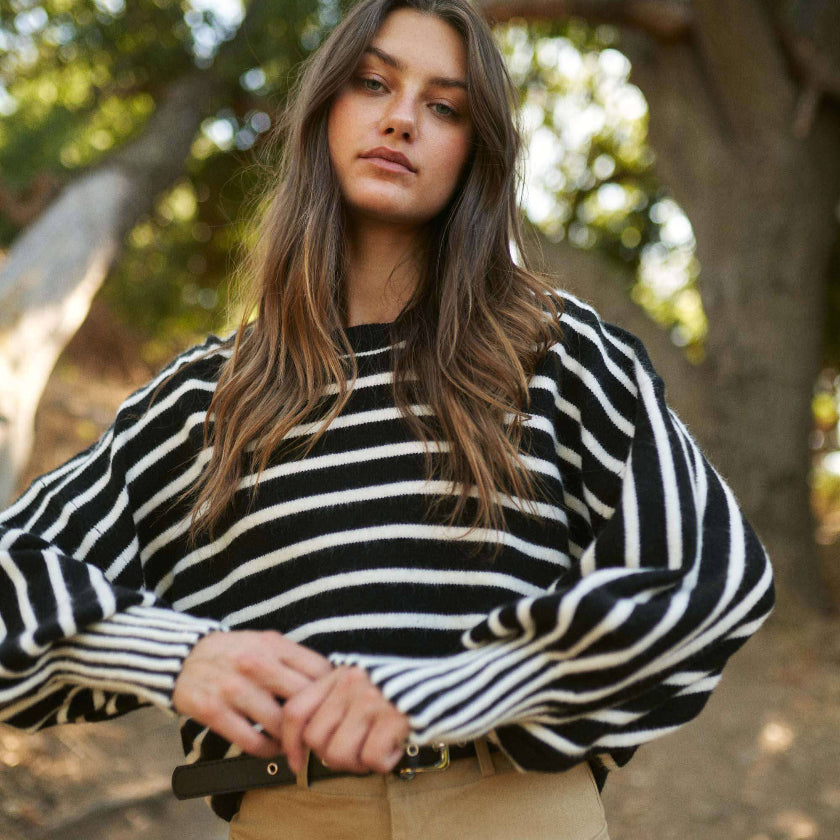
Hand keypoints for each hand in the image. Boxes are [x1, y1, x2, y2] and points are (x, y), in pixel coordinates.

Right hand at [172, 630, 331, 757]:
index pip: (318, 670)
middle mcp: (255, 664)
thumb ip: (293, 658)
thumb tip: (329, 680)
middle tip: (318, 731)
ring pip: (279, 725)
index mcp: (272, 644)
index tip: (332, 704)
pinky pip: (252, 742)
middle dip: (315, 719)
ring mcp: (233, 688)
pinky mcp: (213, 711)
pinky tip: (272, 749)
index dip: (331, 691)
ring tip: (295, 743)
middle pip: (302, 699)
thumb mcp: (264, 642)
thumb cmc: (233, 652)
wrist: (182, 657)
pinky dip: (268, 751)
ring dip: (291, 740)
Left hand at [280, 666, 409, 774]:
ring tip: (378, 748)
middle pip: (316, 739)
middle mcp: (352, 684)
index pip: (296, 710)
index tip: (296, 762)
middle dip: (333, 756)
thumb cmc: (406, 687)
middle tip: (358, 751)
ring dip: (358, 763)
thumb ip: (336, 701)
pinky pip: (371, 759)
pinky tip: (396, 745)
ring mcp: (372, 700)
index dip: (290, 743)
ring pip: (338, 754)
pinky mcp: (395, 717)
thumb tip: (308, 742)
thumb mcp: (364, 682)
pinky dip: (384, 761)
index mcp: (340, 674)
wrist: (452, 678)